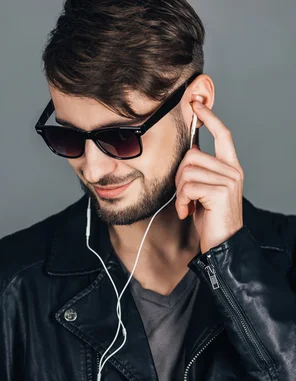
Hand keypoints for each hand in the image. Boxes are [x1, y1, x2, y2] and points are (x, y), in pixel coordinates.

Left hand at [175, 101, 243, 254]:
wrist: (223, 245)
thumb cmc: (211, 220)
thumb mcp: (204, 191)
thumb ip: (200, 172)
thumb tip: (188, 151)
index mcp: (231, 168)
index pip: (223, 135)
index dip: (210, 118)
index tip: (196, 104)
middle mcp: (233, 171)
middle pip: (192, 154)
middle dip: (179, 176)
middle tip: (183, 196)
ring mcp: (228, 180)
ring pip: (187, 170)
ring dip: (180, 192)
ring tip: (187, 207)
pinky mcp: (220, 191)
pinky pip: (188, 186)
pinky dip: (182, 201)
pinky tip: (188, 212)